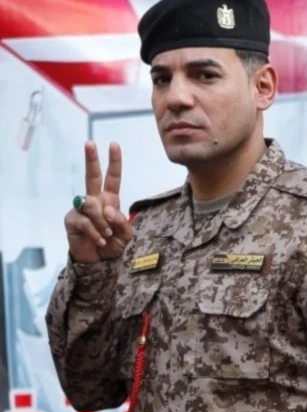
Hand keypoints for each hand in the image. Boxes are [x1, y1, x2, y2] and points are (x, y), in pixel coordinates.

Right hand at [64, 141, 131, 263]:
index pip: (112, 178)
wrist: (99, 263)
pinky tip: (99, 240)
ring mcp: (81, 209)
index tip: (114, 144)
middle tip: (89, 142)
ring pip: (92, 205)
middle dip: (91, 159)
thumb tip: (108, 209)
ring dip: (102, 222)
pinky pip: (85, 221)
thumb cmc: (112, 245)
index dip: (114, 162)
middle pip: (91, 176)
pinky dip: (95, 232)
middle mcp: (94, 201)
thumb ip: (121, 221)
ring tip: (106, 235)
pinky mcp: (71, 220)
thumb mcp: (125, 235)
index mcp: (110, 201)